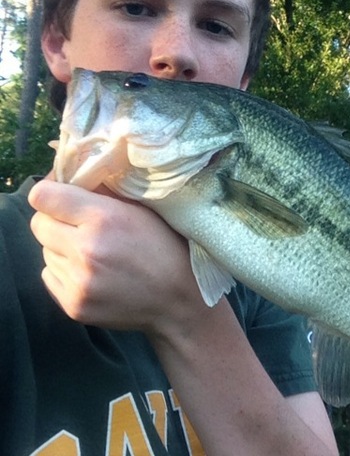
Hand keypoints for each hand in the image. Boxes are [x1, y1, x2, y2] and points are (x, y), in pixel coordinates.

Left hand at [28, 178, 199, 334]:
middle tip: (78, 223)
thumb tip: (72, 177)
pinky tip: (92, 272)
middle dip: (55, 219)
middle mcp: (85, 250)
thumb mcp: (144, 210)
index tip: (63, 194)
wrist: (179, 300)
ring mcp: (77, 282)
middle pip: (38, 224)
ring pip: (45, 251)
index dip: (52, 192)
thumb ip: (105, 193)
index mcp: (104, 218)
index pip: (42, 196)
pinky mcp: (73, 305)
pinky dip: (65, 271)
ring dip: (62, 247)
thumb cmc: (166, 247)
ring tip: (93, 251)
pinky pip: (50, 275)